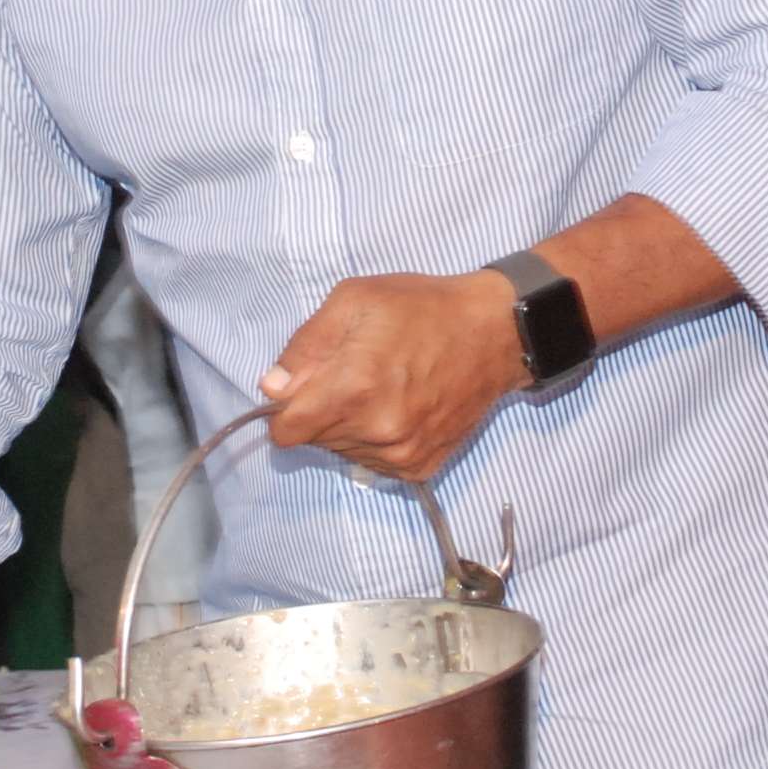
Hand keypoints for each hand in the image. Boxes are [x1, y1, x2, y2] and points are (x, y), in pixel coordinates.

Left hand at [261, 270, 528, 484]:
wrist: (494, 333)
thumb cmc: (422, 308)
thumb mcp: (353, 300)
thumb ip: (306, 346)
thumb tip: (272, 387)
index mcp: (354, 388)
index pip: (286, 431)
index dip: (285, 408)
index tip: (304, 387)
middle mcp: (377, 431)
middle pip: (314, 440)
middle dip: (320, 411)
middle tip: (353, 373)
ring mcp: (402, 454)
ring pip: (344, 453)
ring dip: (348, 427)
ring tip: (381, 387)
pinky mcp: (421, 467)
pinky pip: (374, 463)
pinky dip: (375, 441)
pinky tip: (398, 407)